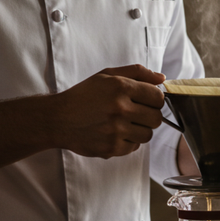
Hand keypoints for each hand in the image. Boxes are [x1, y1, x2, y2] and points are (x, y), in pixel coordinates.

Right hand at [51, 65, 166, 158]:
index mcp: (121, 87)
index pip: (158, 97)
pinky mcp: (112, 147)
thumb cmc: (83, 95)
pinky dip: (127, 142)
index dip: (155, 99)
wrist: (58, 119)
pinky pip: (134, 147)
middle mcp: (120, 108)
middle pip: (157, 118)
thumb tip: (161, 78)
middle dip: (149, 115)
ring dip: (139, 130)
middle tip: (136, 113)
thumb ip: (136, 73)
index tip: (146, 101)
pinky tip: (114, 133)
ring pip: (147, 134)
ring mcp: (116, 130)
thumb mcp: (107, 75)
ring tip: (124, 124)